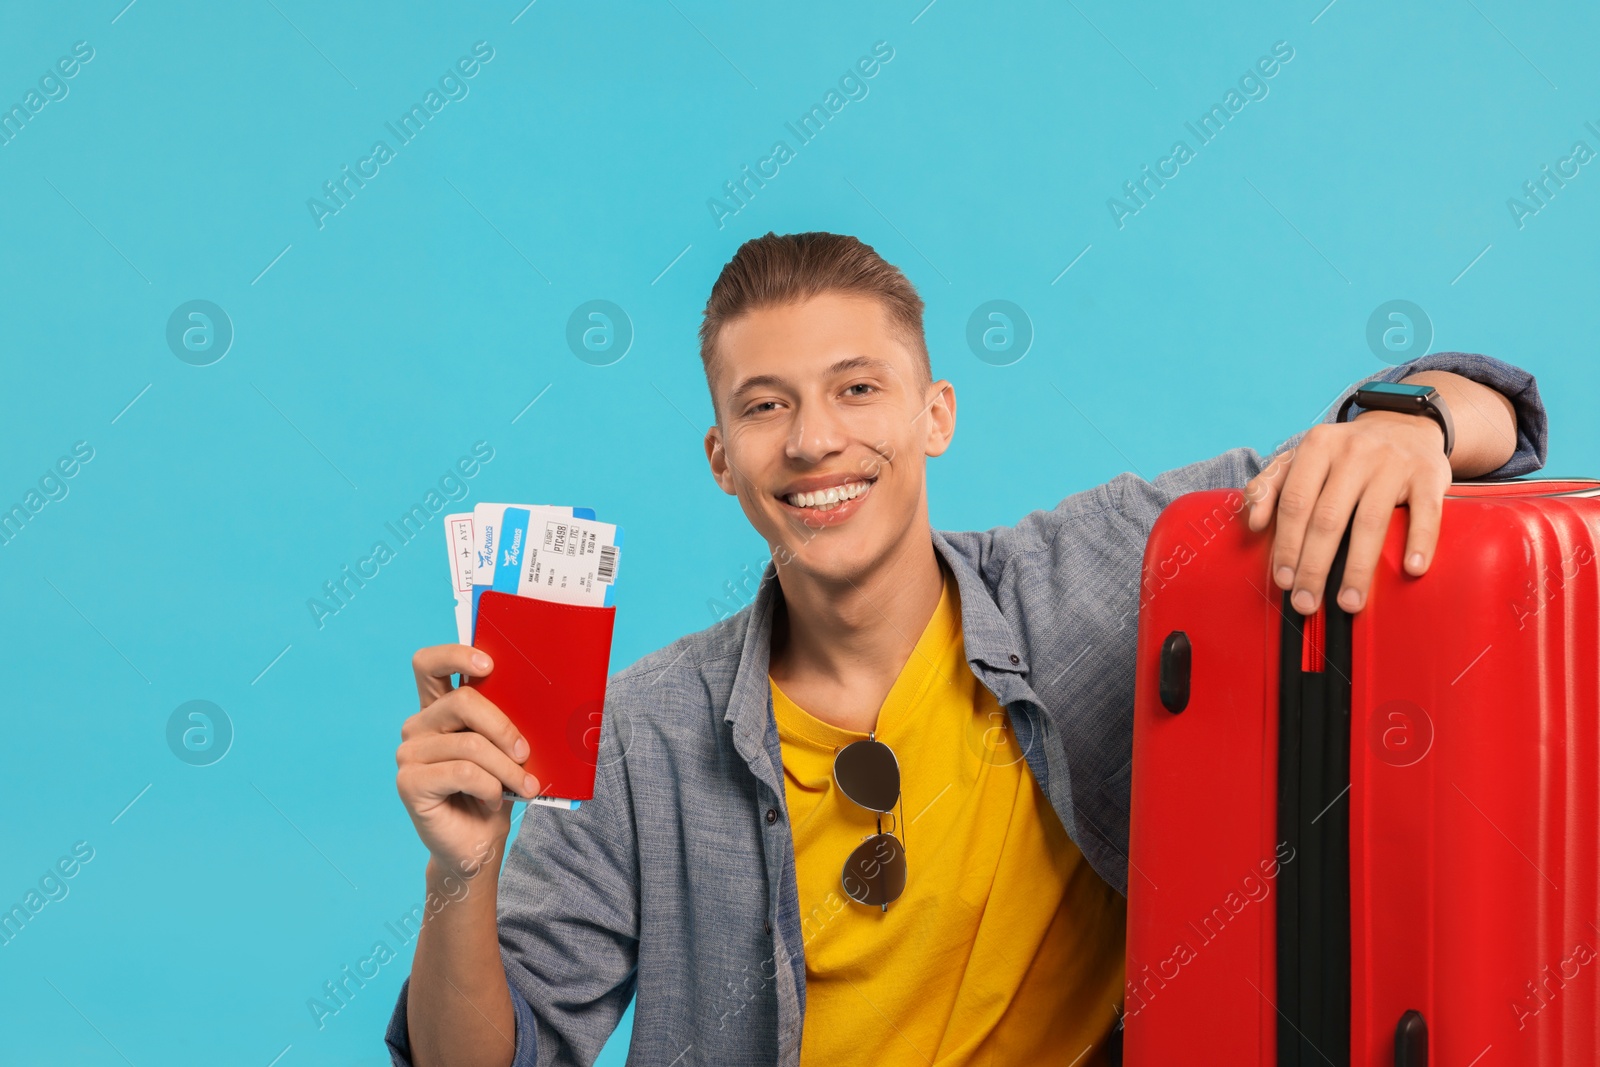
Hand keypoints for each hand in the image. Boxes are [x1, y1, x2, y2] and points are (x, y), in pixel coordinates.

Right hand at [396, 644, 538, 873]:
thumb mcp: (505, 750)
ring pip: (471, 744)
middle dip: (505, 728)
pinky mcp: (409, 783)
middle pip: (463, 702)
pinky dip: (490, 788)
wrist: (478, 844)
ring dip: (507, 769)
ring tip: (522, 787)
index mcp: (438, 709)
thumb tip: (538, 694)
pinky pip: (464, 772)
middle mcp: (418, 726)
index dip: (456, 654)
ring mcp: (409, 754)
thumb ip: (505, 719)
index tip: (489, 665)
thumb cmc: (495, 792)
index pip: (429, 664)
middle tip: (526, 754)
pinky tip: (491, 802)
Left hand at [1243, 410, 1451, 614]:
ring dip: (1358, 569)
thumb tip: (1256, 523)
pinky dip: (1419, 541)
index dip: (1286, 544)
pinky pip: (1425, 512)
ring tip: (1349, 602)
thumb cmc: (1345, 453)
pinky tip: (1411, 569)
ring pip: (1371, 522)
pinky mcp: (1428, 474)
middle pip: (1328, 518)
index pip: (1295, 502)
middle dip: (1314, 567)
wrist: (1405, 425)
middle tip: (1306, 602)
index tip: (1283, 579)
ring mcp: (1393, 463)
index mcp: (1318, 446)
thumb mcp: (1303, 457)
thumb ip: (1270, 486)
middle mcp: (1354, 452)